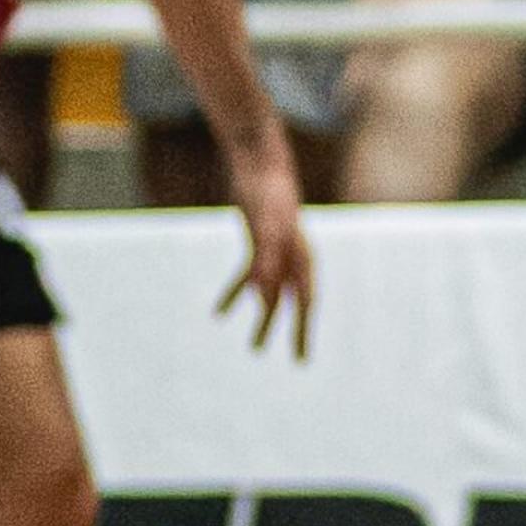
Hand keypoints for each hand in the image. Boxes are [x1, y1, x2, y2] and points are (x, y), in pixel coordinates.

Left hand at [217, 143, 314, 358]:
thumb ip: (267, 257)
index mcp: (301, 257)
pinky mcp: (259, 245)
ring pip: (272, 294)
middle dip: (295, 333)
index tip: (300, 356)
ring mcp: (277, 253)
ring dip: (263, 319)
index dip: (302, 329)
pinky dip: (237, 294)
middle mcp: (293, 259)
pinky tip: (220, 312)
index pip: (305, 300)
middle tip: (299, 362)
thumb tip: (263, 292)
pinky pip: (249, 277)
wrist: (259, 163)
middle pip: (295, 303)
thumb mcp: (265, 225)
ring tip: (255, 349)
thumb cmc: (265, 193)